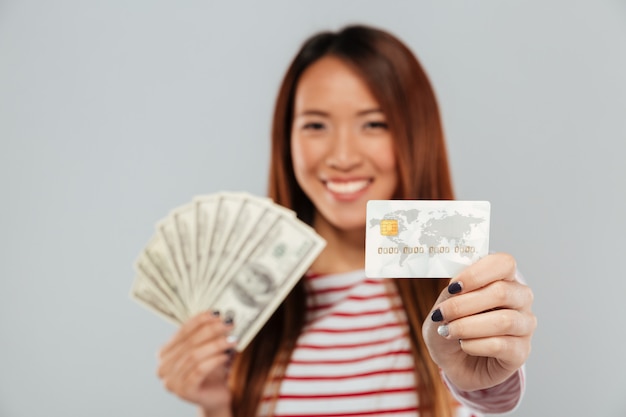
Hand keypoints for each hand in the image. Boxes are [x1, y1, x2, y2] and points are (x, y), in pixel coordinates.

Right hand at [157, 311, 236, 415]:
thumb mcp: (206, 349)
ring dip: (216, 345)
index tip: (217, 313)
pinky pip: (200, 370)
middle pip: (189, 342)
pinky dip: (215, 360)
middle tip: (229, 323)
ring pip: (194, 356)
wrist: (215, 397)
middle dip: (211, 330)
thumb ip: (206, 334)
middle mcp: (163, 367)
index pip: (182, 331)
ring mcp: (171, 381)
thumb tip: (220, 316)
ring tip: (232, 339)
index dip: (200, 320)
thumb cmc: (210, 370)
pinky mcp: (183, 391)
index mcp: (164, 353)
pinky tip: (226, 355)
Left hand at [422, 253, 536, 391]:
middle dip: (464, 304)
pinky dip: (475, 344)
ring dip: (468, 326)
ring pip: (504, 320)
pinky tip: (463, 344)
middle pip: (502, 292)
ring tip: (448, 332)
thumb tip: (456, 289)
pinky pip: (501, 345)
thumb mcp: (442, 308)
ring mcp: (524, 325)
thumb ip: (451, 295)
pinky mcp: (521, 351)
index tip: (453, 286)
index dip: (477, 273)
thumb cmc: (450, 327)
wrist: (453, 361)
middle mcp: (519, 298)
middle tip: (442, 314)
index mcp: (503, 278)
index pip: (504, 263)